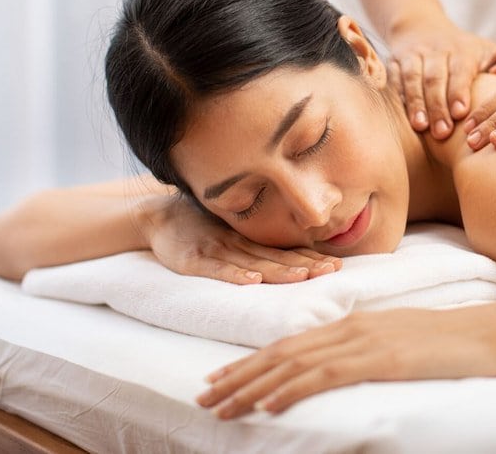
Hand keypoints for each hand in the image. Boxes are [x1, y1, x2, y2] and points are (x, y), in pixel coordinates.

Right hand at [147, 196, 341, 284]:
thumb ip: (258, 249)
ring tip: (302, 278)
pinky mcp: (192, 260)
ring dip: (278, 271)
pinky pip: (216, 268)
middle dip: (306, 265)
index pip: (286, 252)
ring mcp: (215, 250)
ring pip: (252, 262)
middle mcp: (237, 244)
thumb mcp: (231, 235)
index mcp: (249, 241)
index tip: (337, 266)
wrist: (158, 216)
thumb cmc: (200, 228)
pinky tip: (251, 281)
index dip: (311, 258)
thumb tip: (296, 262)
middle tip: (332, 271)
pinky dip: (234, 274)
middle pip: (276, 257)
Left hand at [196, 304, 495, 417]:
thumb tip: (342, 367)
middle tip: (204, 396)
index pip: (290, 344)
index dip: (251, 362)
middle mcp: (350, 327)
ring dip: (253, 387)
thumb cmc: (451, 340)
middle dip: (239, 376)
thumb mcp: (401, 340)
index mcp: (353, 322)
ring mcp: (364, 341)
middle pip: (281, 353)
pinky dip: (293, 388)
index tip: (222, 379)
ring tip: (222, 406)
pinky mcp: (380, 359)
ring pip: (294, 364)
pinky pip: (326, 375)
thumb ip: (367, 348)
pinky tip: (270, 404)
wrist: (489, 331)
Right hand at [387, 18, 495, 139]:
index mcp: (462, 50)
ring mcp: (412, 56)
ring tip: (420, 127)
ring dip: (416, 103)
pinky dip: (398, 98)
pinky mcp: (393, 62)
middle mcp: (435, 50)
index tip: (460, 113)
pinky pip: (393, 80)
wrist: (418, 25)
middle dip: (437, 105)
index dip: (458, 90)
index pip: (460, 70)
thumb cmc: (463, 50)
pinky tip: (402, 119)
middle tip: (442, 133)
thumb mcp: (488, 49)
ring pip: (412, 79)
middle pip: (435, 78)